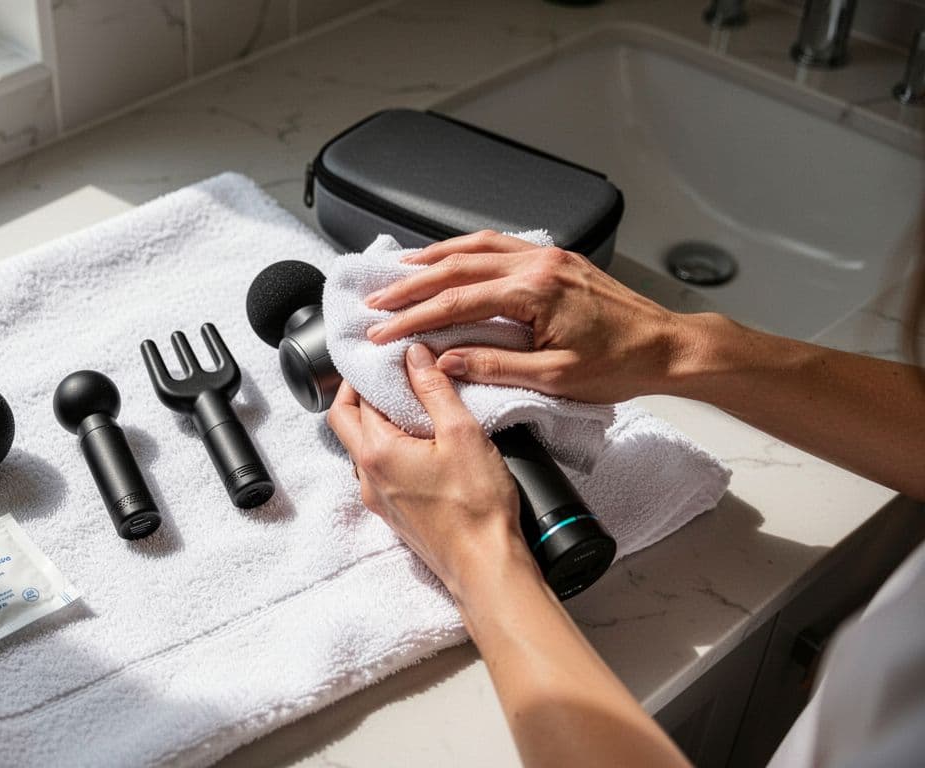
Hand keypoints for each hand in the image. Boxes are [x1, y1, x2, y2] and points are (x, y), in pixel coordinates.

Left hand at [326, 343, 525, 598]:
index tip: (389, 359)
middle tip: (388, 376)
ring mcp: (377, 498)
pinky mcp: (393, 513)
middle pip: (345, 423)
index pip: (353, 400)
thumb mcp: (461, 433)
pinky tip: (418, 444)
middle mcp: (367, 477)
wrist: (485, 567)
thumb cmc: (476, 507)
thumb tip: (413, 355)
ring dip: (374, 423)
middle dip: (359, 395)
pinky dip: (387, 448)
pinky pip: (377, 471)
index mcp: (376, 452)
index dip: (368, 374)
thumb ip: (433, 389)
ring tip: (407, 406)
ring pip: (360, 448)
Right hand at [363, 231, 699, 402]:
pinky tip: (450, 259)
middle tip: (376, 301)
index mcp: (535, 291)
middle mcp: (539, 264)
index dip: (412, 317)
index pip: (456, 301)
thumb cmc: (622, 364)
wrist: (669, 347)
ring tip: (399, 273)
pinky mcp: (557, 259)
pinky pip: (500, 245)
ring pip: (475, 246)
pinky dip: (465, 250)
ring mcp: (549, 256)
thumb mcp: (554, 378)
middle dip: (409, 285)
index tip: (382, 330)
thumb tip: (446, 360)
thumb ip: (493, 366)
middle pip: (456, 267)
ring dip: (433, 259)